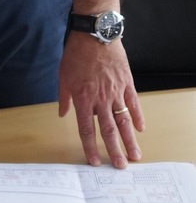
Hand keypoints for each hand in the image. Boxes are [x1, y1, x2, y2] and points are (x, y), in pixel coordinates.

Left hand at [58, 33, 143, 167]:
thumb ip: (64, 98)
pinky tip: (141, 129)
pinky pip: (134, 103)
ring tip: (135, 155)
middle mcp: (101, 99)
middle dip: (114, 150)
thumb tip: (62, 113)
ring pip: (124, 121)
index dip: (90, 146)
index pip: (86, 129)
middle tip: (120, 167)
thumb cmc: (76, 54)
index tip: (94, 161)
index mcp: (83, 99)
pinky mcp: (127, 84)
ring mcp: (116, 92)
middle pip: (108, 130)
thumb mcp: (63, 76)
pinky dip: (138, 117)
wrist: (95, 35)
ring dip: (130, 140)